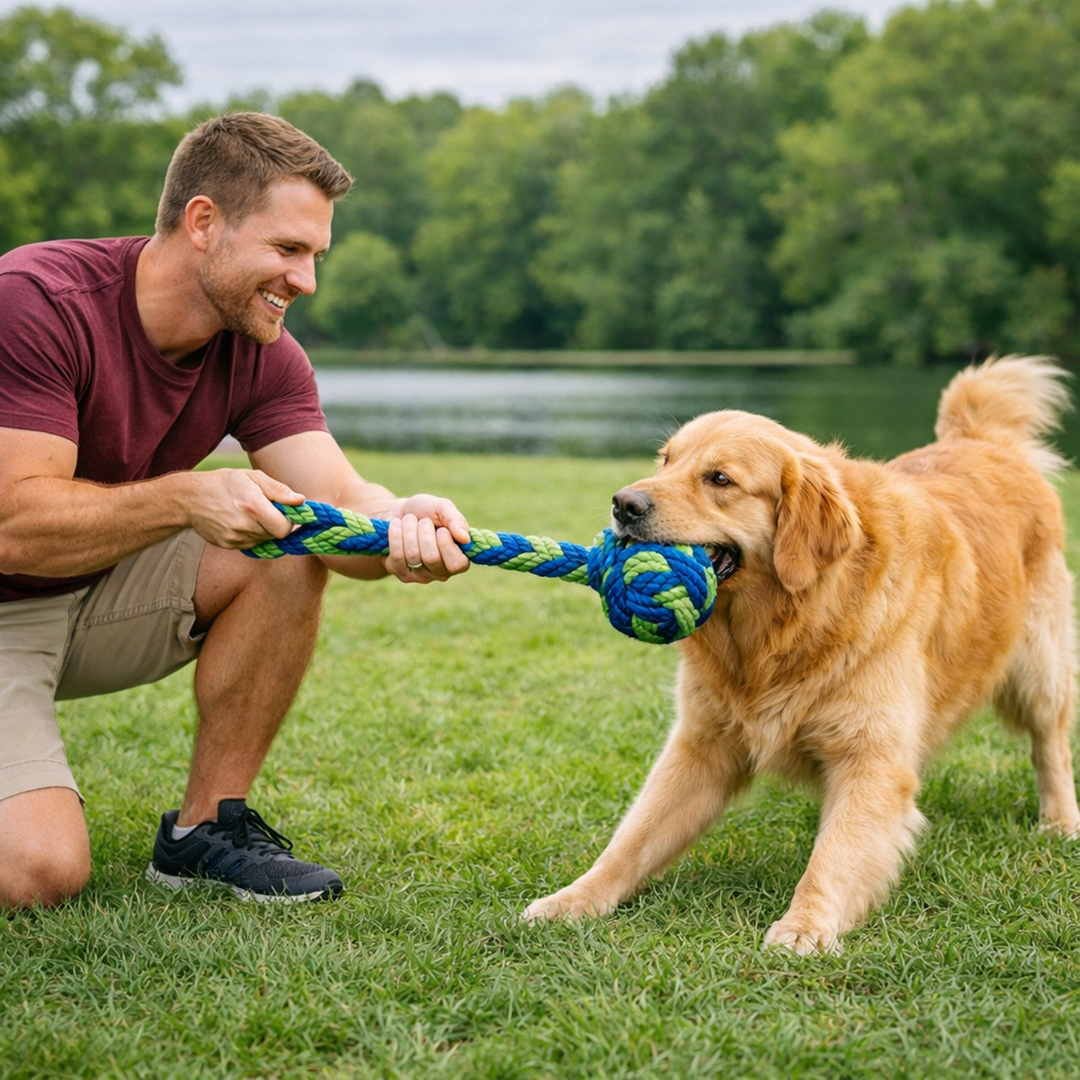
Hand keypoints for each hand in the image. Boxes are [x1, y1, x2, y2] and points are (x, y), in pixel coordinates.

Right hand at [189, 469, 304, 548]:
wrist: (190, 498)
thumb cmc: (225, 483)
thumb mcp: (253, 477)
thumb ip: (279, 490)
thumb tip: (301, 501)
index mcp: (253, 505)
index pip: (285, 528)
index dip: (290, 522)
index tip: (287, 513)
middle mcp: (244, 525)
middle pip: (275, 535)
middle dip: (276, 524)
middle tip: (267, 510)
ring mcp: (235, 537)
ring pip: (264, 540)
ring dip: (264, 530)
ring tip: (251, 514)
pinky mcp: (228, 545)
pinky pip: (250, 545)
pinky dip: (251, 535)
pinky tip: (240, 521)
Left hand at [385, 494, 470, 582]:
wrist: (399, 512)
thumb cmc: (426, 511)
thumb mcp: (443, 507)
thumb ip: (456, 520)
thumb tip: (465, 538)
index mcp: (459, 558)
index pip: (457, 564)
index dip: (446, 544)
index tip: (441, 529)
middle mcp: (442, 572)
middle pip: (432, 558)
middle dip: (424, 532)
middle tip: (423, 521)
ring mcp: (421, 575)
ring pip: (413, 555)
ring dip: (409, 530)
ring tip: (409, 521)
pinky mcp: (401, 572)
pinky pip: (397, 556)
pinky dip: (395, 535)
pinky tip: (396, 526)